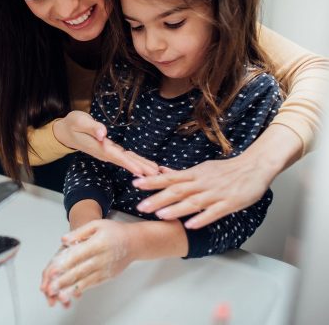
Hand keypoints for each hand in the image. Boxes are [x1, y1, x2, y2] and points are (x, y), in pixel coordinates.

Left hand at [40, 220, 134, 306]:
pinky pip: (92, 284)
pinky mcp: (107, 277)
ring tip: (57, 294)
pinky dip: (80, 289)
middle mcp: (102, 258)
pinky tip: (70, 293)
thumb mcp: (97, 225)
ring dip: (70, 288)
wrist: (134, 243)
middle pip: (80, 270)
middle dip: (63, 280)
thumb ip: (79, 232)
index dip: (64, 263)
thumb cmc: (115, 232)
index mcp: (99, 243)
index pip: (78, 255)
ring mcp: (105, 269)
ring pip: (85, 280)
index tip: (52, 270)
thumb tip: (64, 240)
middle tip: (50, 287)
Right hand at [54, 111, 158, 176]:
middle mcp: (104, 152)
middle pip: (124, 161)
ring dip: (141, 166)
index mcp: (98, 146)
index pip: (116, 156)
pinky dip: (136, 161)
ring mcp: (107, 152)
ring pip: (126, 160)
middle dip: (140, 168)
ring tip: (155, 172)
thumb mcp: (79, 122)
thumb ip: (92, 127)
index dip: (128, 164)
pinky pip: (125, 157)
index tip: (140, 172)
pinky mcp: (110, 150)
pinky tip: (145, 166)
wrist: (66, 131)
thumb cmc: (72, 124)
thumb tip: (103, 133)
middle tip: (156, 176)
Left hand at [133, 154, 273, 228]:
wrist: (255, 166)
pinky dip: (202, 218)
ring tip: (160, 215)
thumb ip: (182, 174)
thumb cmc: (227, 169)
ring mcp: (215, 194)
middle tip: (140, 207)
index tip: (136, 184)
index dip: (152, 181)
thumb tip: (161, 171)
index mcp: (195, 174)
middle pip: (177, 190)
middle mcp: (202, 183)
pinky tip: (190, 225)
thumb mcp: (202, 169)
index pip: (170, 178)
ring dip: (176, 209)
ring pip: (193, 202)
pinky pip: (214, 212)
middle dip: (158, 199)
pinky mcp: (229, 203)